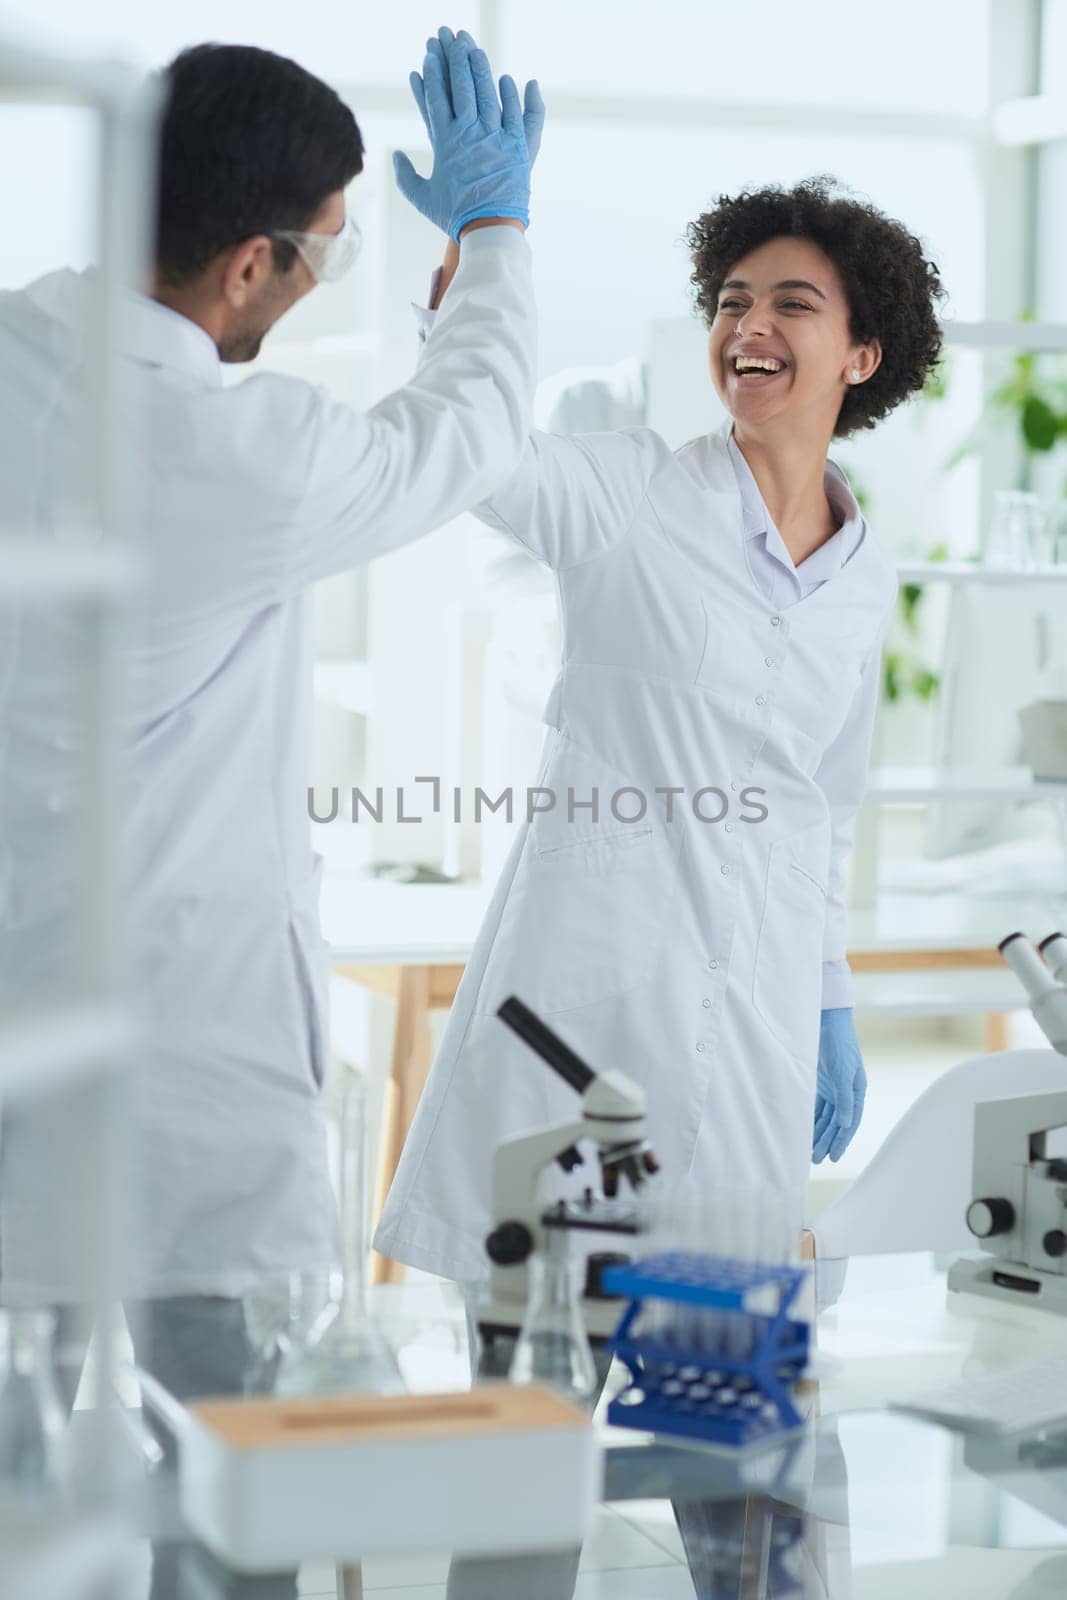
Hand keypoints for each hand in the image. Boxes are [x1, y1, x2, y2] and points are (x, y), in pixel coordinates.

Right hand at [394, 26, 544, 239]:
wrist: (489, 230)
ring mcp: (496, 136)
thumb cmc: (454, 216)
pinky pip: (519, 115)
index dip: (432, 74)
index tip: (428, 55)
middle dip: (455, 57)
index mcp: (446, 142)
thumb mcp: (422, 198)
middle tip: (450, 36)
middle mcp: (471, 133)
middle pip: (462, 85)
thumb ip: (405, 175)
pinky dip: (515, 97)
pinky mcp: (518, 146)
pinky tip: (510, 81)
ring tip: (473, 46)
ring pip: (488, 92)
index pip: (437, 98)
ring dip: (480, 66)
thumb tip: (395, 154)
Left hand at [812, 1007, 866, 1162]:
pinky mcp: (819, 1082)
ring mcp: (832, 1088)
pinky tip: (802, 1131)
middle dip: (827, 1141)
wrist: (827, 1020)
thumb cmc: (839, 1043)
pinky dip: (810, 1118)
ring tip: (808, 1152)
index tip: (833, 1158)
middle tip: (816, 1160)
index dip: (842, 1141)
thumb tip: (846, 1124)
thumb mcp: (843, 1071)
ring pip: (825, 1117)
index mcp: (857, 1091)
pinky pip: (815, 1106)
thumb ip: (844, 1098)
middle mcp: (845, 1093)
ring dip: (818, 1133)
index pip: (850, 1123)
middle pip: (836, 1123)